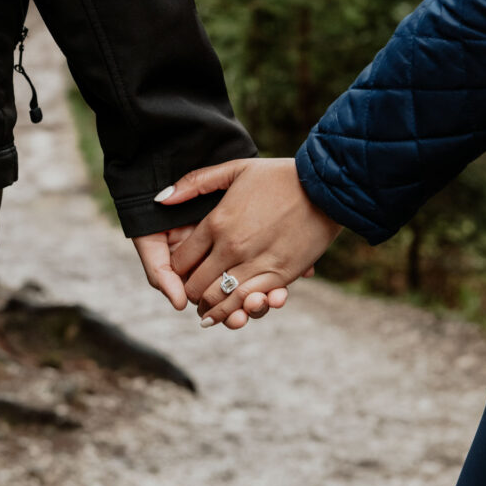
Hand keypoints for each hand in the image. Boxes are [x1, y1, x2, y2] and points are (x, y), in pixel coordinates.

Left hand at [155, 158, 340, 326]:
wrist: (325, 187)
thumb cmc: (280, 175)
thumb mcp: (235, 169)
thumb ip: (195, 183)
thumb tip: (160, 199)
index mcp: (217, 222)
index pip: (182, 260)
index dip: (177, 271)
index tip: (180, 273)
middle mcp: (232, 247)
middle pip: (197, 285)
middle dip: (191, 293)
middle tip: (192, 295)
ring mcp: (256, 263)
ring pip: (220, 300)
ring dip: (210, 309)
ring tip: (205, 313)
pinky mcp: (279, 276)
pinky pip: (248, 301)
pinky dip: (235, 312)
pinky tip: (229, 315)